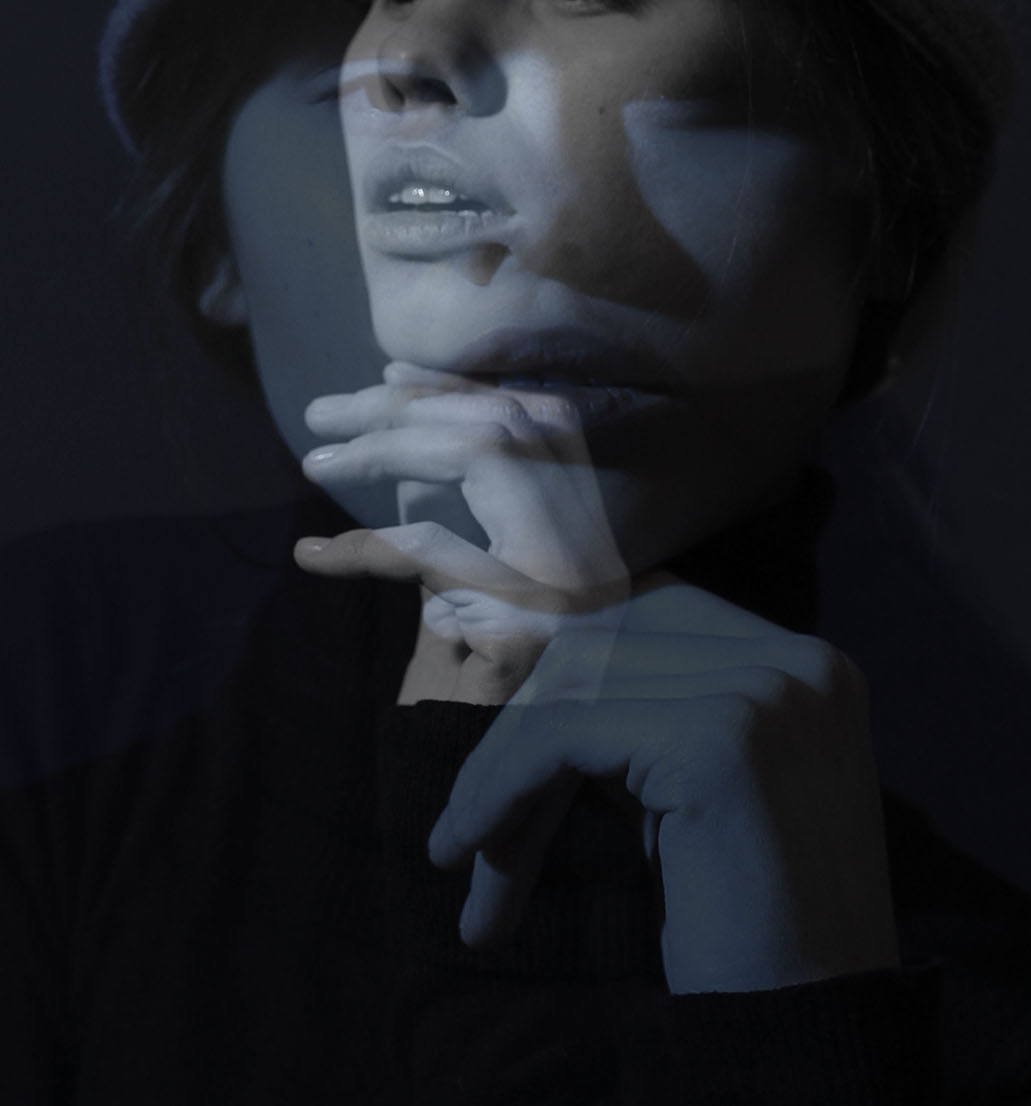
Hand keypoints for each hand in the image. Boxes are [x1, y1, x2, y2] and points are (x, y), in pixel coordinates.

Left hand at [297, 361, 630, 703]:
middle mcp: (590, 543)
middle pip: (505, 422)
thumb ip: (448, 510)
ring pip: (481, 454)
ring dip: (389, 448)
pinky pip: (434, 553)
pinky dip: (367, 547)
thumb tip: (395, 426)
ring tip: (317, 460)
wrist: (497, 784)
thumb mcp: (469, 584)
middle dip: (410, 403)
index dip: (460, 385)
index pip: (534, 417)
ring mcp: (568, 578)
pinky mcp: (528, 626)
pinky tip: (314, 555)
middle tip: (324, 411)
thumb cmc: (477, 690)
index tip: (393, 371)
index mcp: (582, 527)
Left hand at [427, 580, 901, 991]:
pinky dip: (502, 782)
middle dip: (525, 731)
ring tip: (465, 851)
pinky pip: (565, 733)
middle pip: (608, 644)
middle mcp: (799, 661)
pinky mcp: (719, 738)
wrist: (808, 1036)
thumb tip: (534, 669)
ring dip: (502, 769)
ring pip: (576, 685)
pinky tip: (470, 843)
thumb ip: (647, 716)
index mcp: (808, 664)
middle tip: (472, 831)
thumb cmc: (746, 926)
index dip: (565, 681)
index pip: (651, 618)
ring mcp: (766, 691)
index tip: (503, 760)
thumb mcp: (699, 787)